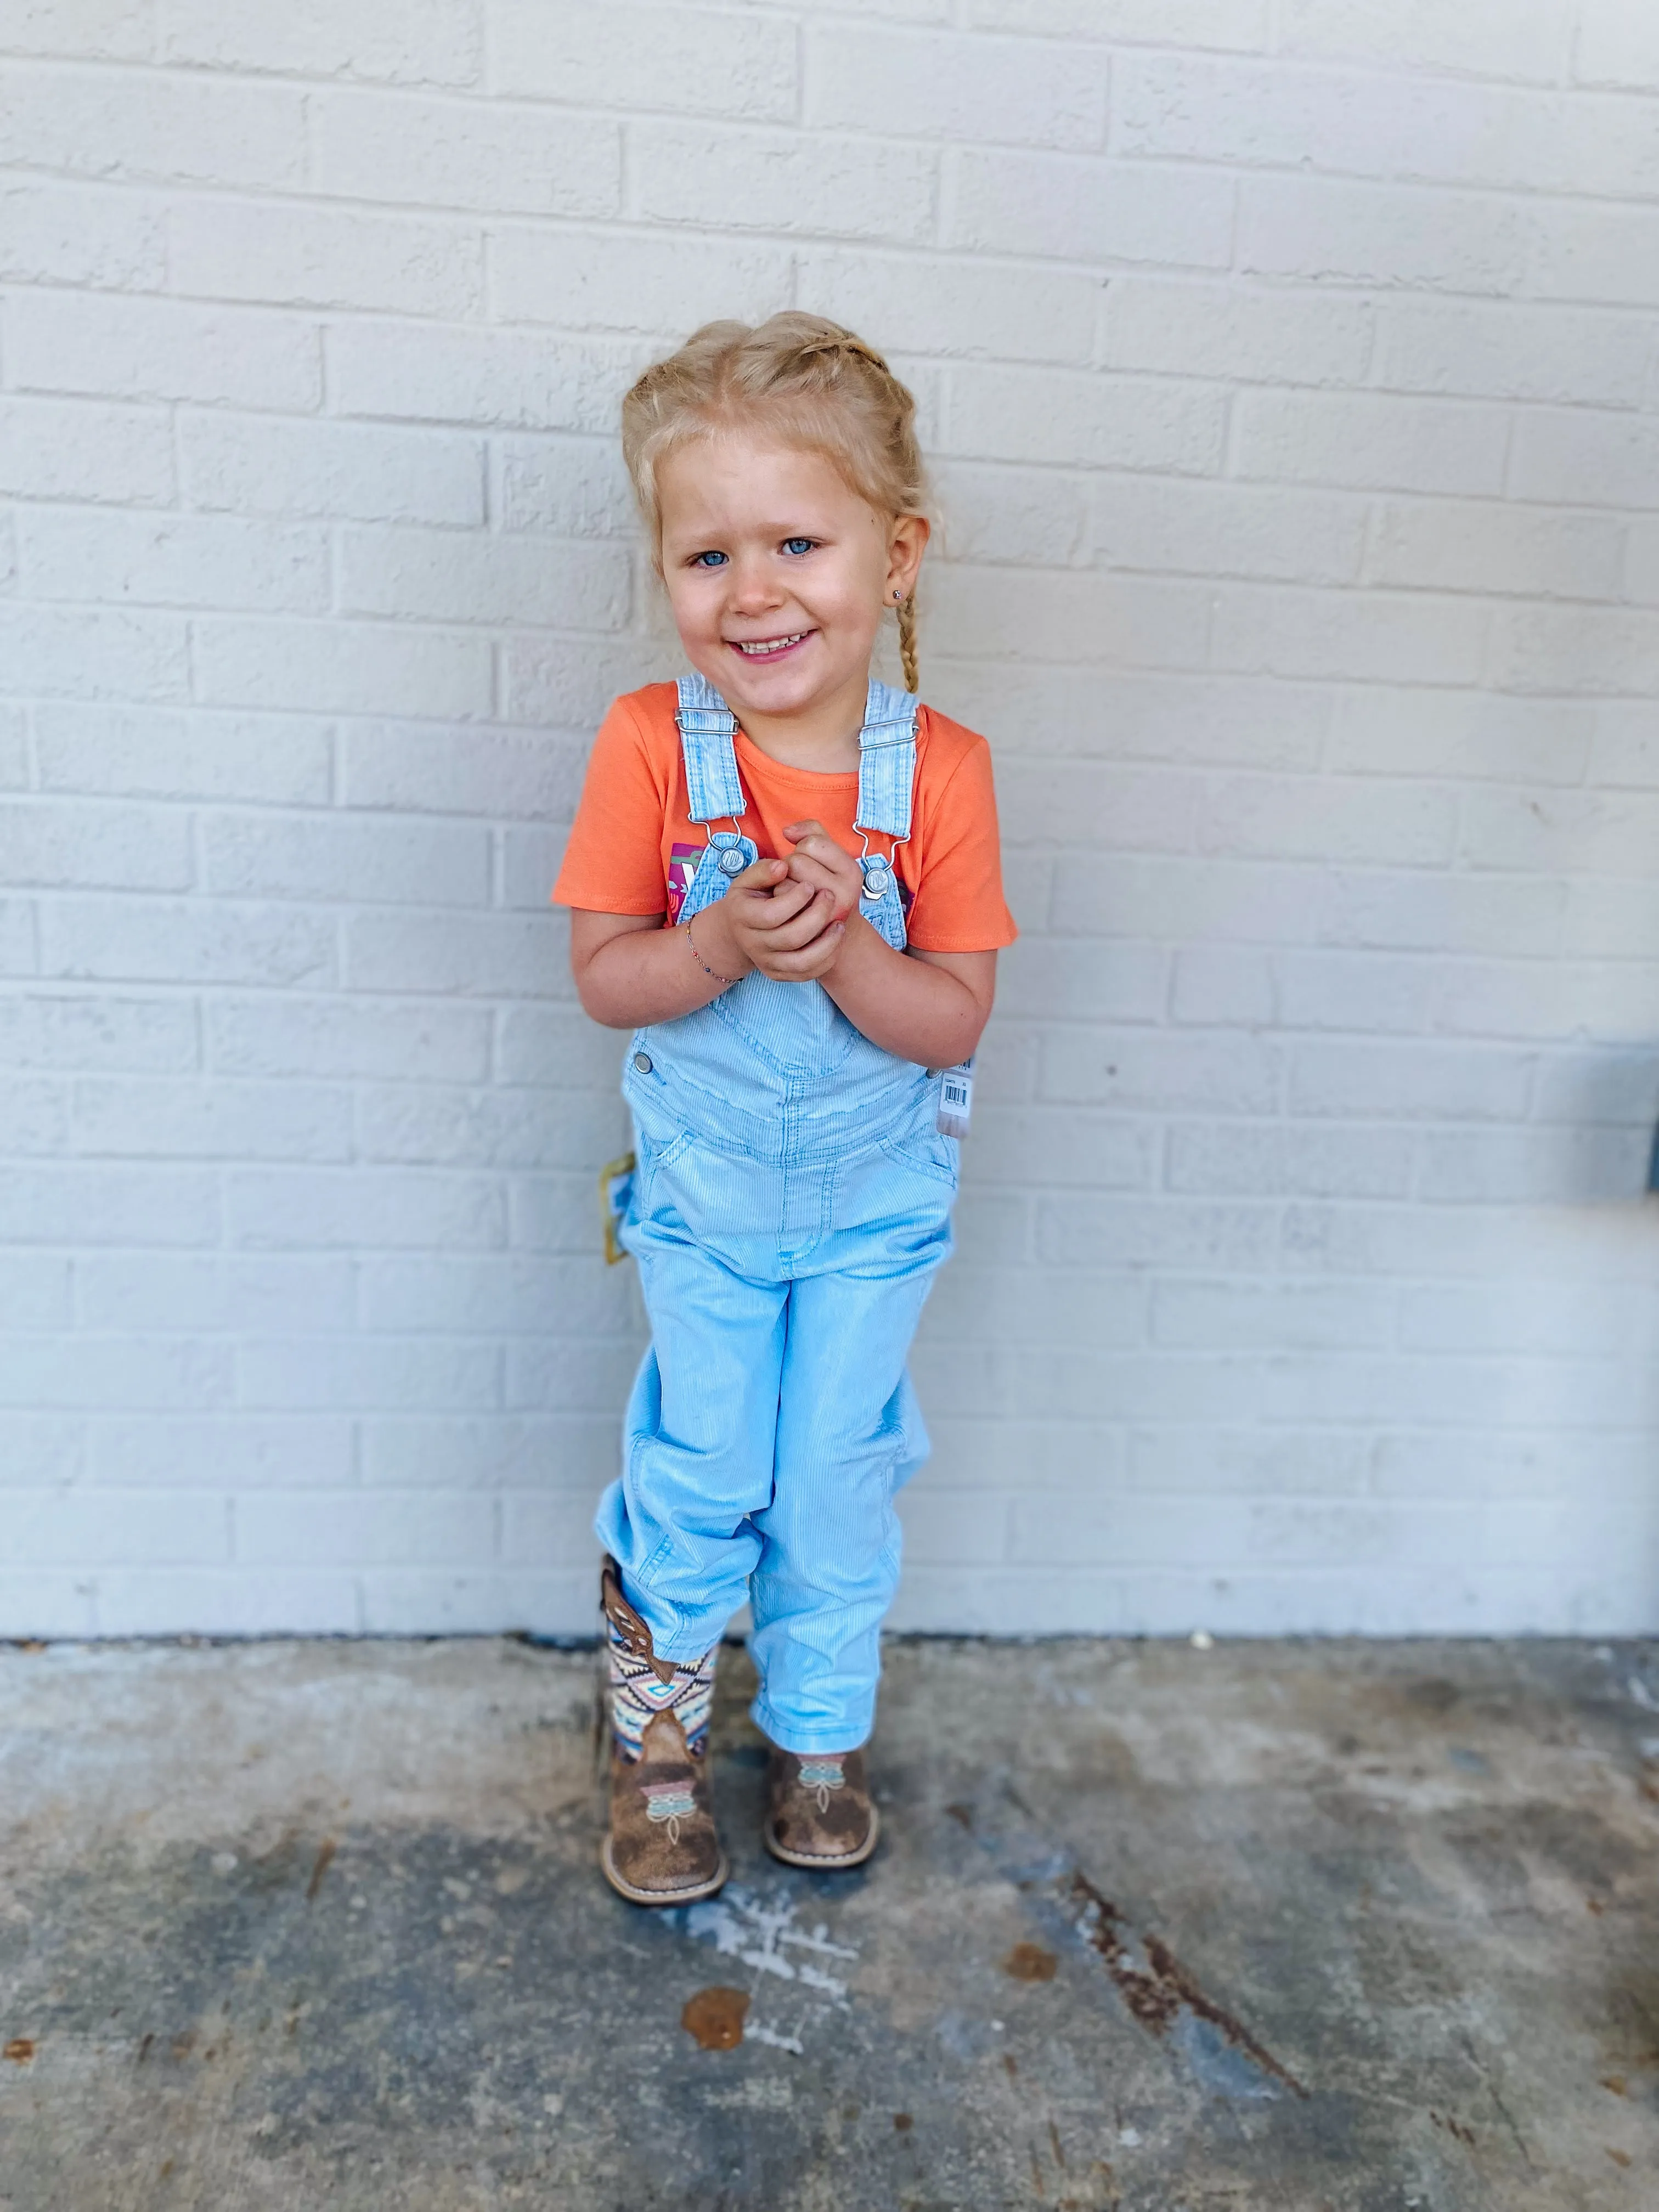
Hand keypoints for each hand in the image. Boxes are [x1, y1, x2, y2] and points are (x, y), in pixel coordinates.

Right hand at [699, 855, 846, 982]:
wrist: (741, 929)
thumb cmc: (751, 897)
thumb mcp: (749, 879)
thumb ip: (764, 870)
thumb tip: (783, 867)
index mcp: (742, 917)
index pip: (772, 914)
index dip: (795, 899)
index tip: (809, 885)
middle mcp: (751, 944)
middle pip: (790, 938)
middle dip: (816, 916)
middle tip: (829, 896)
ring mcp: (765, 962)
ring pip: (801, 962)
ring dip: (826, 943)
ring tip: (839, 923)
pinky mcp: (778, 975)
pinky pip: (807, 973)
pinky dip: (826, 958)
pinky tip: (834, 938)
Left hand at [781, 820, 864, 925]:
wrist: (829, 930)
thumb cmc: (825, 884)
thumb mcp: (828, 856)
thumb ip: (812, 832)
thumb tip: (787, 831)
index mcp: (853, 871)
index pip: (812, 843)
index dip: (803, 847)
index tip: (811, 859)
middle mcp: (845, 893)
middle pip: (796, 861)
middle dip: (791, 865)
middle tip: (800, 877)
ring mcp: (826, 913)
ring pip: (785, 881)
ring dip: (783, 882)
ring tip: (794, 891)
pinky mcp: (807, 929)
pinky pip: (778, 902)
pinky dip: (777, 900)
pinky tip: (788, 906)